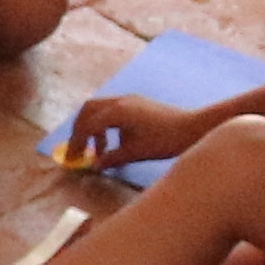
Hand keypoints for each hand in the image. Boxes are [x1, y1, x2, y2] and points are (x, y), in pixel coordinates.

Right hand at [63, 88, 216, 171]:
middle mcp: (120, 101)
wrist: (192, 128)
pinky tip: (113, 141)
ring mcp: (129, 100)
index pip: (87, 125)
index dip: (77, 142)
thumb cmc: (164, 141)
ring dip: (92, 126)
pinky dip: (105, 124)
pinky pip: (112, 110)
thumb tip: (94, 165)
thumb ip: (111, 158)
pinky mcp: (136, 103)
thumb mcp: (135, 153)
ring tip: (98, 149)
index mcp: (117, 112)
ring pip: (99, 108)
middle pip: (88, 110)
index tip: (72, 158)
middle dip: (79, 130)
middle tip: (78, 149)